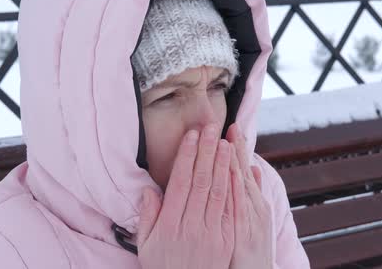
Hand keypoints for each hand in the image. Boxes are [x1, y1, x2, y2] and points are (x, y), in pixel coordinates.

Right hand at [137, 124, 233, 268]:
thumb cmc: (164, 268)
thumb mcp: (145, 246)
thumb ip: (147, 217)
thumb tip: (149, 190)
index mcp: (169, 224)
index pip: (180, 182)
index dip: (187, 156)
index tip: (192, 136)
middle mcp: (191, 225)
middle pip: (200, 181)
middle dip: (207, 151)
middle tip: (211, 127)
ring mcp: (211, 232)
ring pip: (218, 191)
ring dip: (222, 165)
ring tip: (226, 142)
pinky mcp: (226, 239)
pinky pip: (231, 210)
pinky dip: (233, 189)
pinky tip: (236, 171)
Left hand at [226, 123, 273, 268]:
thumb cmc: (250, 250)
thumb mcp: (255, 218)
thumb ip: (254, 192)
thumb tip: (253, 167)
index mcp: (253, 203)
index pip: (242, 170)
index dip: (237, 148)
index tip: (231, 127)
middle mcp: (255, 208)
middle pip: (243, 173)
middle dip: (236, 148)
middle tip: (231, 124)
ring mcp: (252, 221)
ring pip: (241, 187)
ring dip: (235, 163)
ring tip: (229, 141)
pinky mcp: (245, 235)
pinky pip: (238, 208)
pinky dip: (236, 190)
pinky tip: (231, 174)